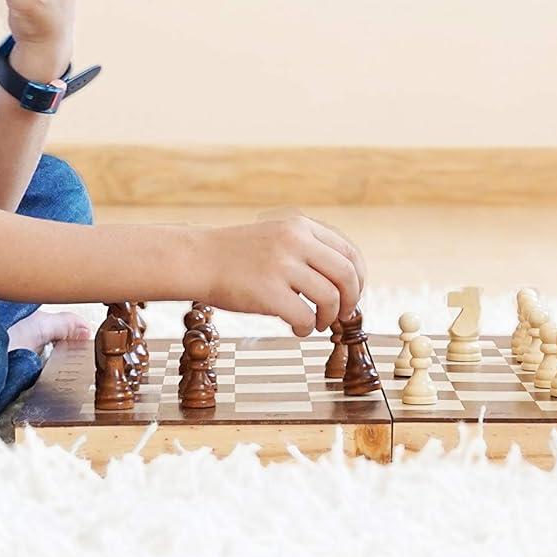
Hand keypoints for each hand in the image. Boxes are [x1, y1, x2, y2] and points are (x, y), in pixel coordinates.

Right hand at [205, 214, 366, 335]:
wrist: (197, 259)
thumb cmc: (238, 255)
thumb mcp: (278, 235)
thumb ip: (309, 249)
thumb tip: (347, 280)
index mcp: (301, 226)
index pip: (349, 253)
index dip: (358, 279)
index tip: (353, 295)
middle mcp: (295, 241)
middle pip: (346, 274)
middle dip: (350, 300)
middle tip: (341, 315)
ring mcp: (281, 266)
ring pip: (330, 297)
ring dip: (328, 317)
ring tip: (316, 323)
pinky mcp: (267, 292)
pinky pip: (305, 317)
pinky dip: (307, 328)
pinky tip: (298, 329)